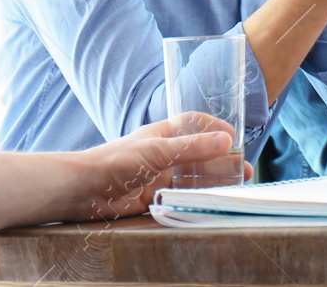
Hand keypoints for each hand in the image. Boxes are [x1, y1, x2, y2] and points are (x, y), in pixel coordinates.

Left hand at [69, 113, 248, 222]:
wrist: (84, 190)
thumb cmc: (116, 161)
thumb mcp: (158, 151)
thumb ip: (192, 148)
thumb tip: (227, 141)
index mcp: (163, 134)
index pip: (194, 124)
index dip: (214, 128)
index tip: (234, 136)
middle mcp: (163, 154)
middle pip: (198, 154)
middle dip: (221, 160)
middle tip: (243, 169)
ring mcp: (159, 176)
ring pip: (192, 177)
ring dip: (213, 180)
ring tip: (235, 186)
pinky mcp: (153, 198)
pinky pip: (181, 196)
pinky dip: (198, 198)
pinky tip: (211, 201)